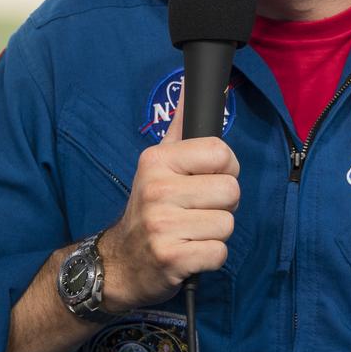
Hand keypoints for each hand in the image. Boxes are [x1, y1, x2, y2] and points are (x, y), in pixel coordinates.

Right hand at [97, 86, 238, 310]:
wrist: (120, 262)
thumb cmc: (149, 209)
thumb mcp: (157, 164)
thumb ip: (179, 128)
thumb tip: (190, 89)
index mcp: (157, 160)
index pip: (221, 153)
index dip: (225, 169)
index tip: (207, 180)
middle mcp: (157, 189)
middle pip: (231, 191)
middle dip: (222, 205)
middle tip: (198, 211)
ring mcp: (162, 225)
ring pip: (228, 224)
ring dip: (215, 233)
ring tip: (191, 232)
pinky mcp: (172, 259)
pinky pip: (219, 253)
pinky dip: (210, 257)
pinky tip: (190, 252)